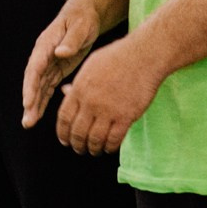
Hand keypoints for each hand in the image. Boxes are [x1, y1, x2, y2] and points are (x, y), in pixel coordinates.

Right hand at [23, 0, 102, 128]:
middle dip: (29, 102)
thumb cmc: (83, 18)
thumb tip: (60, 53)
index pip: (35, 68)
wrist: (84, 14)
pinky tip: (37, 114)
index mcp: (45, 45)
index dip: (30, 87)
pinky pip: (46, 88)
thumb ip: (71, 40)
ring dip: (33, 105)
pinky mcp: (55, 69)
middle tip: (27, 121)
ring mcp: (47, 63)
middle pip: (33, 82)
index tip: (28, 103)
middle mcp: (42, 56)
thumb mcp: (80, 27)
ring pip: (38, 87)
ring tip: (28, 123)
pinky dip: (42, 101)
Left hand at [53, 38, 162, 155]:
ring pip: (95, 139)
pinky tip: (109, 148)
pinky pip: (114, 139)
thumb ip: (77, 82)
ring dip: (93, 149)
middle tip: (79, 149)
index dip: (63, 133)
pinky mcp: (126, 116)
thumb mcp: (91, 65)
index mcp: (79, 88)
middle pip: (78, 132)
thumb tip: (64, 92)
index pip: (64, 118)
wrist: (144, 56)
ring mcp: (108, 110)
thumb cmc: (117, 57)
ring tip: (94, 151)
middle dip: (77, 145)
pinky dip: (110, 147)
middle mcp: (91, 102)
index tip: (64, 140)